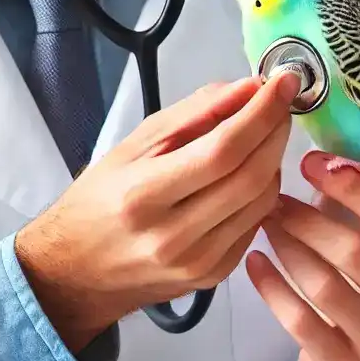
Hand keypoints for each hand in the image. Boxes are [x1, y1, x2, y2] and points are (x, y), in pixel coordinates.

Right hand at [15, 72, 300, 353]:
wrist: (76, 274)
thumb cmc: (99, 199)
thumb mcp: (133, 145)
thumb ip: (194, 113)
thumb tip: (249, 88)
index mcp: (143, 195)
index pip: (222, 150)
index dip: (261, 113)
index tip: (283, 83)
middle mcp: (173, 236)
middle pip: (251, 176)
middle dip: (276, 131)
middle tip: (280, 103)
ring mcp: (197, 263)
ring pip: (262, 200)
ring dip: (273, 158)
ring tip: (262, 134)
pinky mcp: (214, 278)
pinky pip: (255, 224)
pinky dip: (261, 190)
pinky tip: (248, 171)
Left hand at [246, 151, 359, 360]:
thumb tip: (324, 161)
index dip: (347, 185)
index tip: (309, 162)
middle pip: (353, 252)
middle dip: (307, 219)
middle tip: (275, 198)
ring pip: (323, 286)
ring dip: (287, 247)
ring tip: (265, 222)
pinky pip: (299, 321)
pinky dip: (271, 287)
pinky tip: (254, 260)